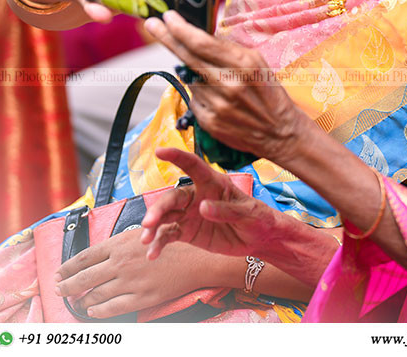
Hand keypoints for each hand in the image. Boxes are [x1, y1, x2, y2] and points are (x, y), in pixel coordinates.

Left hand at [54, 228, 205, 318]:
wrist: (195, 260)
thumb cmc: (171, 244)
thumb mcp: (141, 235)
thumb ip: (117, 245)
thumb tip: (95, 257)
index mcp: (119, 245)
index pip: (83, 258)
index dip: (66, 268)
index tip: (59, 274)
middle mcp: (121, 264)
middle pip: (83, 278)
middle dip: (66, 286)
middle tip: (60, 290)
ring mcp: (130, 282)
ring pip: (95, 295)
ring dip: (81, 300)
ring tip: (76, 302)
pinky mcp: (140, 298)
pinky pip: (111, 308)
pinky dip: (98, 311)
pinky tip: (92, 310)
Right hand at [140, 147, 284, 259]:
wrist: (260, 239)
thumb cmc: (258, 218)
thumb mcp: (248, 213)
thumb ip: (227, 210)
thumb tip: (202, 207)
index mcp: (214, 183)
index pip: (193, 166)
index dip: (177, 157)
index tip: (159, 151)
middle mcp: (197, 196)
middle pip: (172, 197)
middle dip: (158, 208)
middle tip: (149, 222)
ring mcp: (190, 214)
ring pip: (165, 216)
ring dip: (153, 226)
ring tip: (146, 240)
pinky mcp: (187, 232)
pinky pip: (168, 235)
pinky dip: (158, 243)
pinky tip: (152, 254)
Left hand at [143, 11, 310, 163]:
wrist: (280, 132)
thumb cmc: (269, 93)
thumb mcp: (258, 62)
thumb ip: (229, 50)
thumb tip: (200, 36)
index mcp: (244, 64)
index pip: (201, 42)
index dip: (180, 29)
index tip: (169, 17)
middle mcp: (228, 84)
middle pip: (187, 55)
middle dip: (166, 37)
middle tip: (152, 24)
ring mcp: (217, 104)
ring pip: (189, 78)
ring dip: (192, 72)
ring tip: (213, 78)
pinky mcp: (209, 121)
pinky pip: (193, 98)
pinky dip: (199, 93)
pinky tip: (216, 97)